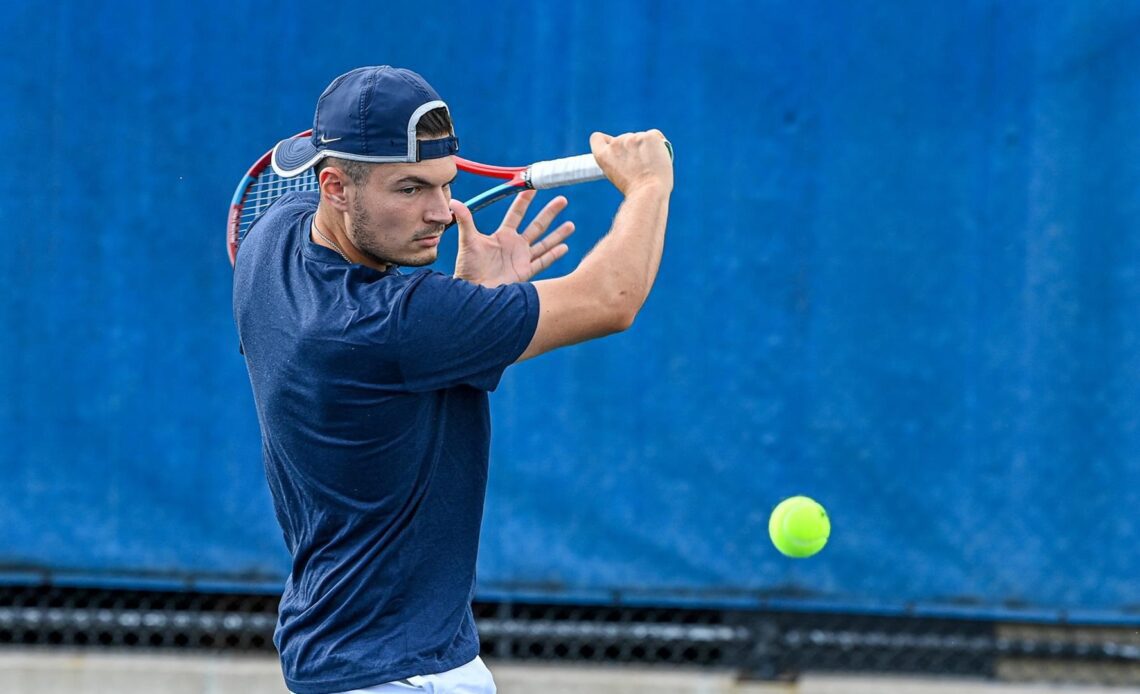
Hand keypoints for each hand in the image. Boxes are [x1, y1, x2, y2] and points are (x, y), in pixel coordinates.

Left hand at [451, 191, 575, 287]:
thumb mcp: (468, 241)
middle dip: (550, 213)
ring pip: (544, 243)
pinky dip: (553, 255)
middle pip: (537, 225)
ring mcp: (522, 259)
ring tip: (571, 225)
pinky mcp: (525, 272)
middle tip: (562, 200)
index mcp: (502, 236)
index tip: (533, 187)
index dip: (525, 200)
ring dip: (558, 234)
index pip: (517, 214)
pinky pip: (542, 262)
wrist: (473, 290)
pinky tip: (564, 247)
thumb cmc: (468, 267)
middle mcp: (515, 245)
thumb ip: (466, 221)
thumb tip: (454, 202)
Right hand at [590, 129, 672, 195]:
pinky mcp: (648, 137)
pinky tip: (658, 156)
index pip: (598, 138)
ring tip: (651, 165)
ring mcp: (632, 139)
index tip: (615, 149)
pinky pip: (654, 135)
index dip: (607, 142)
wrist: (648, 192)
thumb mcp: (616, 176)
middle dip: (632, 148)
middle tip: (641, 166)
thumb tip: (628, 154)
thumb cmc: (635, 191)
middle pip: (624, 139)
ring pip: (639, 137)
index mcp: (603, 155)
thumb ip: (618, 160)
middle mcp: (616, 144)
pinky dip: (657, 144)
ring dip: (645, 146)